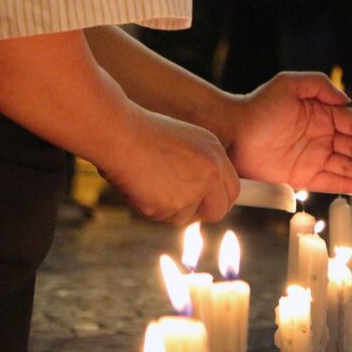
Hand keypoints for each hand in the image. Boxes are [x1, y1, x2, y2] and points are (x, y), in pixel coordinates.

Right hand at [99, 109, 239, 224]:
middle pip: (216, 212)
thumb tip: (206, 193)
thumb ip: (200, 166)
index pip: (232, 190)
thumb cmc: (144, 133)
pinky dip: (150, 207)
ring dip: (169, 208)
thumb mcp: (183, 142)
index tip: (207, 203)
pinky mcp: (168, 207)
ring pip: (184, 217)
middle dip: (200, 213)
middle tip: (180, 204)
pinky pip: (162, 217)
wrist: (119, 135)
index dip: (218, 200)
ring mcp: (190, 193)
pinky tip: (140, 186)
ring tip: (150, 182)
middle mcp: (209, 174)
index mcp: (214, 154)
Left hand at [225, 72, 351, 193]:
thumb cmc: (258, 106)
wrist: (234, 133)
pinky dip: (345, 184)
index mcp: (323, 114)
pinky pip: (330, 182)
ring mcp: (314, 157)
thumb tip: (346, 100)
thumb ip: (320, 85)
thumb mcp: (289, 84)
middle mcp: (322, 136)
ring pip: (344, 165)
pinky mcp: (304, 176)